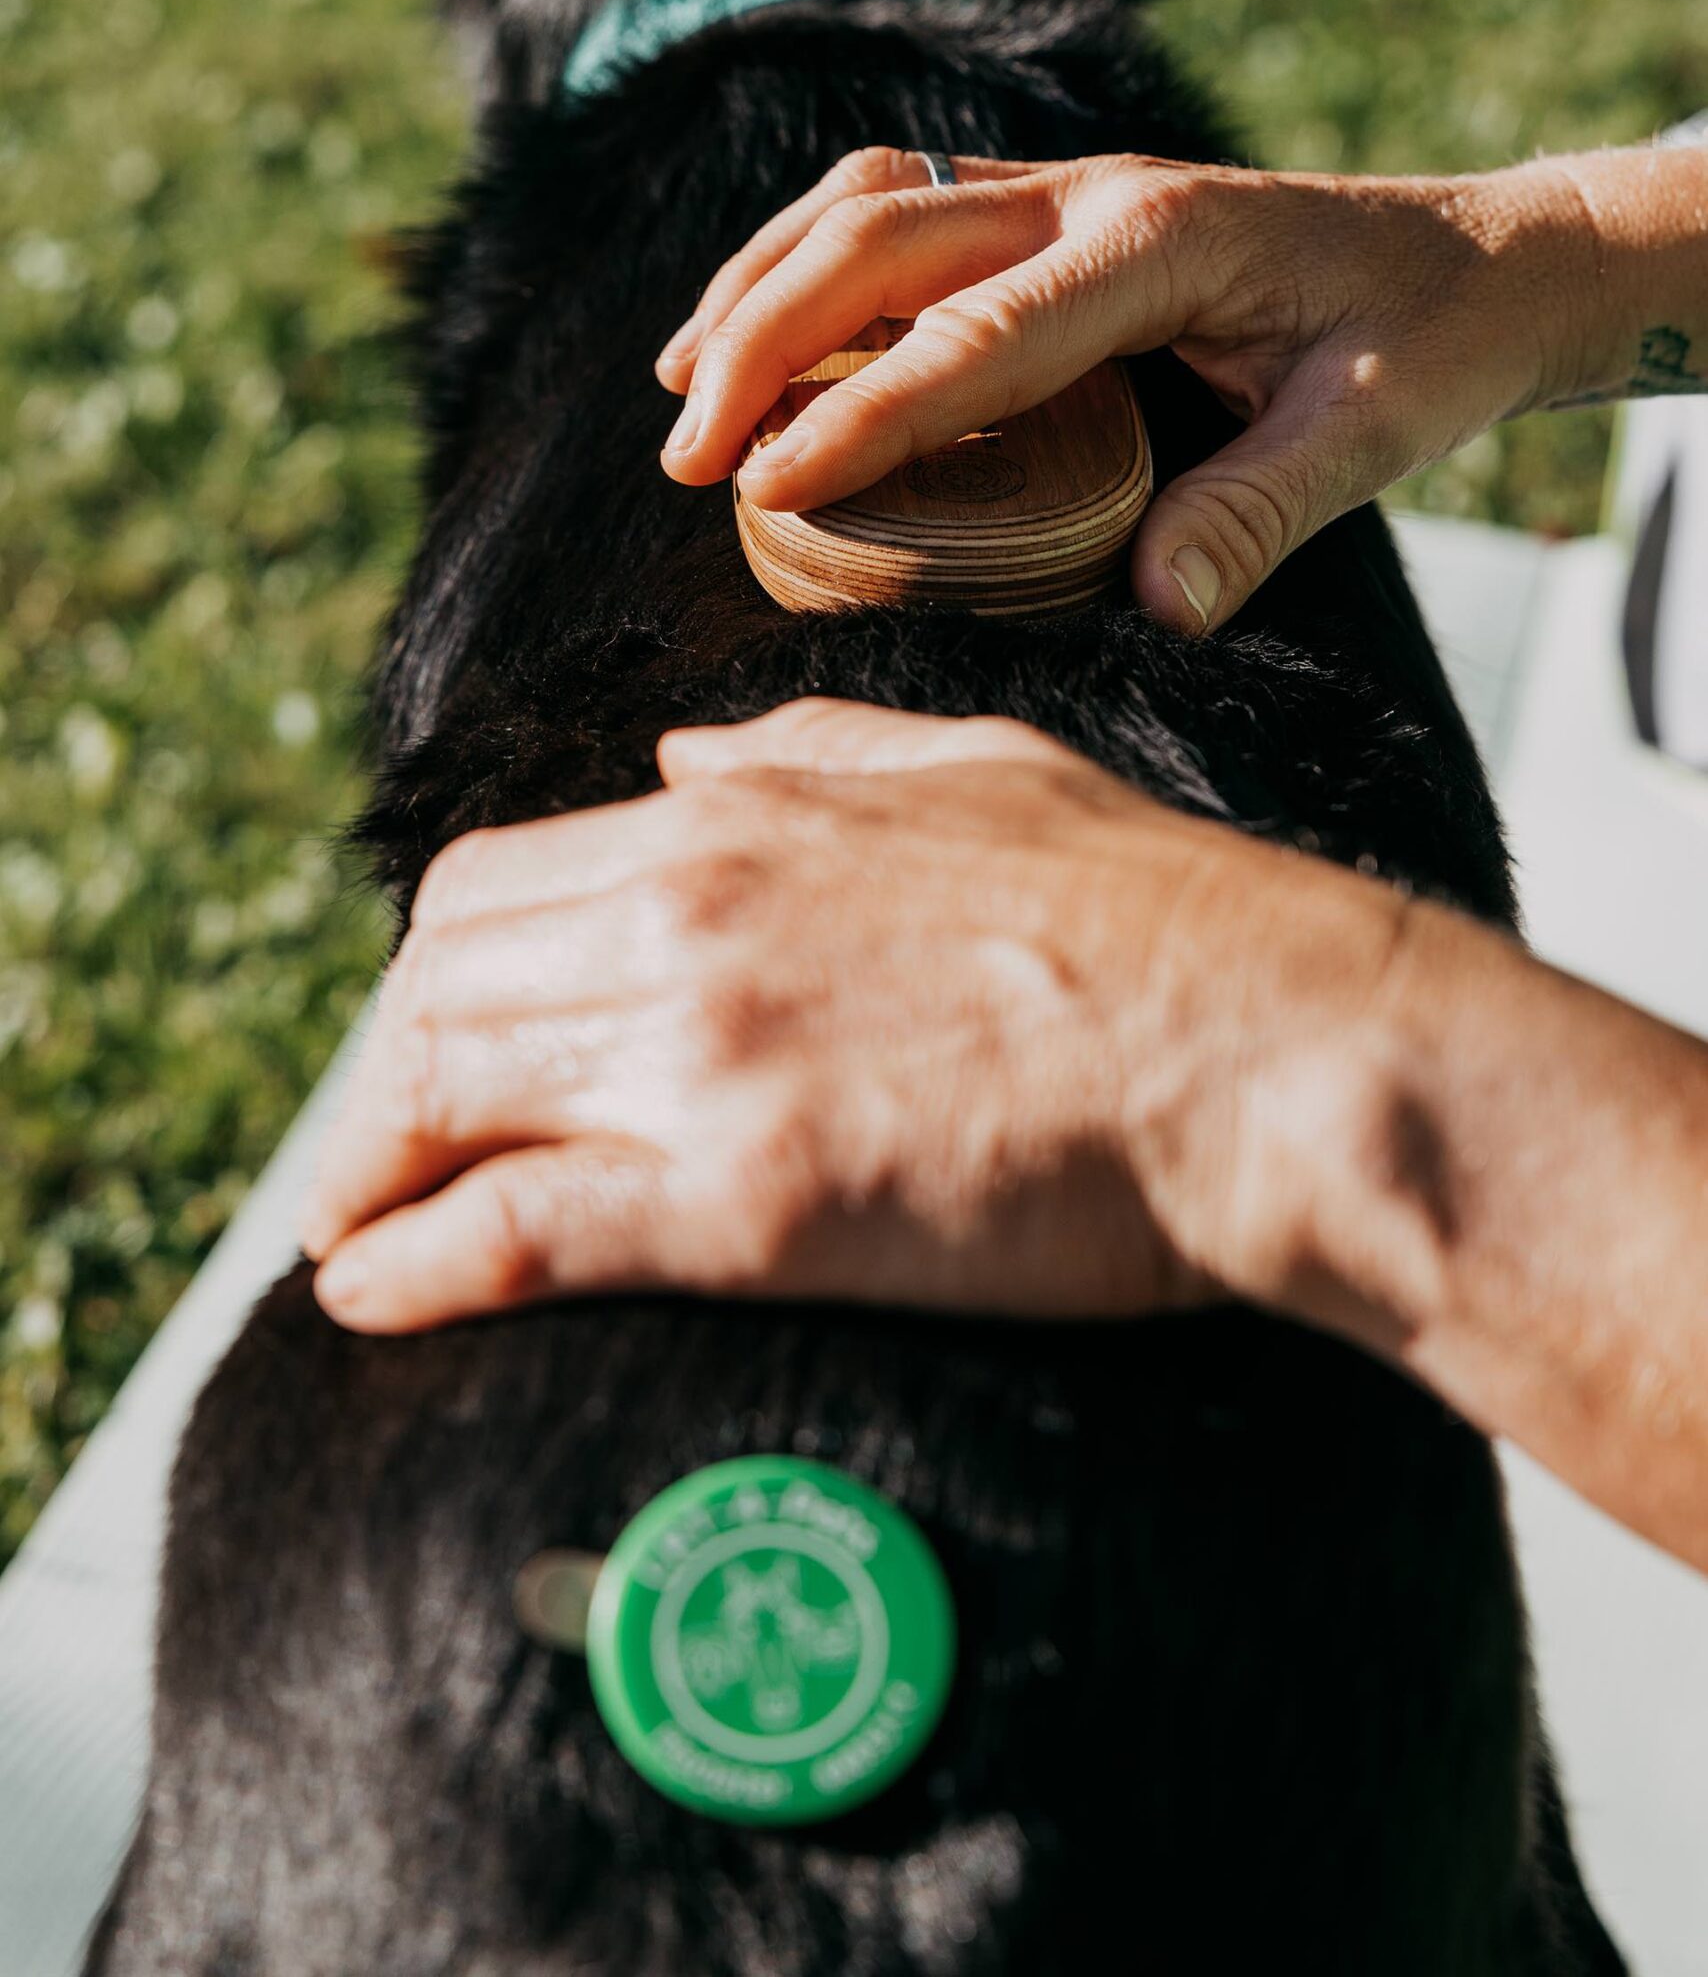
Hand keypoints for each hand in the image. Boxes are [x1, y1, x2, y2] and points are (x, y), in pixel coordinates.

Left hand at [301, 699, 1402, 1333]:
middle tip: (388, 1158)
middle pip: (437, 990)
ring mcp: (710, 1052)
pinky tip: (364, 1298)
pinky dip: (408, 1267)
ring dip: (368, 1174)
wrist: (1270, 1043)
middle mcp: (691, 915)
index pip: (489, 887)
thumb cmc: (1157, 911)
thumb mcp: (973, 766)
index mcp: (738, 819)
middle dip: (387, 1081)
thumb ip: (806, 750)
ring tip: (355, 1237)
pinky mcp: (748, 1198)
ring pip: (440, 1095)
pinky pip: (510, 1230)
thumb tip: (680, 758)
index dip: (438, 978)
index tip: (439, 1049)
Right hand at [653, 144, 1683, 630]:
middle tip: (683, 459)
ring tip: (679, 386)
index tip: (764, 485)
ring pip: (869, 201)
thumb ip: (1261, 508)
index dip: (864, 408)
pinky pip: (897, 203)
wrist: (1483, 251)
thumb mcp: (1375, 431)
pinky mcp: (1050, 204)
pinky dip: (804, 259)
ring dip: (760, 283)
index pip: (978, 330)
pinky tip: (756, 325)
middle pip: (882, 237)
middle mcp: (1093, 194)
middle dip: (761, 339)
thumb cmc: (1432, 342)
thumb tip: (1156, 609)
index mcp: (1162, 245)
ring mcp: (1066, 186)